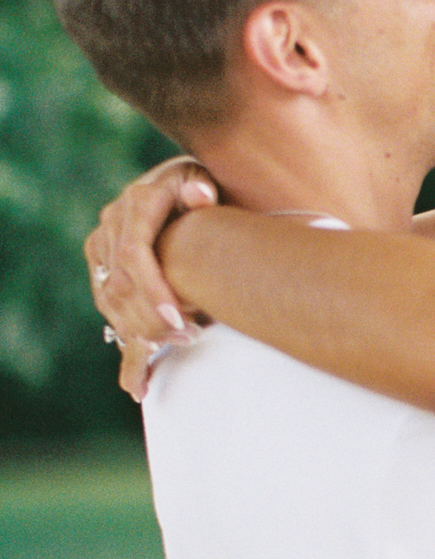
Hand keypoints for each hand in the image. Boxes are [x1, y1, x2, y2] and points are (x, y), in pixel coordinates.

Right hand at [85, 158, 217, 399]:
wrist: (184, 185)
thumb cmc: (205, 184)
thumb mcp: (206, 176)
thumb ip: (203, 187)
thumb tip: (201, 197)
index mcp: (138, 204)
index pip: (134, 254)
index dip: (153, 290)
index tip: (179, 317)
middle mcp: (112, 225)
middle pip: (120, 284)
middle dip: (152, 317)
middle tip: (188, 336)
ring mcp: (104, 247)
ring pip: (111, 301)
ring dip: (142, 330)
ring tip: (181, 342)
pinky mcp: (104, 269)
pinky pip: (110, 311)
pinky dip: (127, 346)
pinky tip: (138, 382)